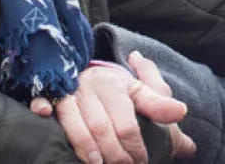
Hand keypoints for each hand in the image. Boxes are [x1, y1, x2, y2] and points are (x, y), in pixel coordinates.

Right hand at [30, 54, 194, 162]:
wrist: (81, 69)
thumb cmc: (115, 88)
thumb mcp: (140, 91)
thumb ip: (159, 104)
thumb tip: (181, 112)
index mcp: (116, 85)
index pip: (127, 123)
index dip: (134, 147)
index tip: (141, 162)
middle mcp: (91, 86)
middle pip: (102, 127)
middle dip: (113, 154)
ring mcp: (69, 92)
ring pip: (74, 122)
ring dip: (85, 147)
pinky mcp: (48, 95)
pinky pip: (42, 101)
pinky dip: (42, 108)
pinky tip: (44, 116)